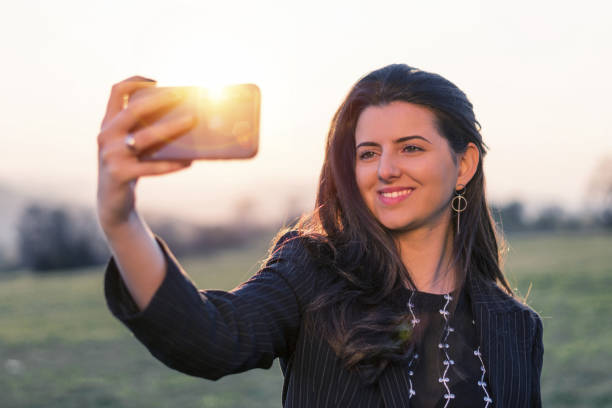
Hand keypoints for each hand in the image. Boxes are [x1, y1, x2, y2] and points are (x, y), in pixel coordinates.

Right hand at [96, 76, 195, 229]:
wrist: (113, 202)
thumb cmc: (131, 167)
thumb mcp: (132, 146)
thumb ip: (146, 130)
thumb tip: (186, 116)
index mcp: (108, 124)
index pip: (116, 91)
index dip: (135, 80)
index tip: (158, 81)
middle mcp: (105, 135)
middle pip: (132, 110)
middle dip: (159, 100)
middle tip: (182, 95)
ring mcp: (110, 155)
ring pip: (145, 137)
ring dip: (171, 127)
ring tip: (192, 121)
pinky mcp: (120, 174)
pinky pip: (151, 167)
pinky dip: (172, 164)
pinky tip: (189, 162)